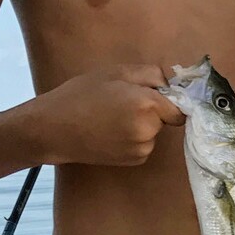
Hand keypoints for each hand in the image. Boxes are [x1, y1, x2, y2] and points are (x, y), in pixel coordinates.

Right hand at [35, 65, 184, 167]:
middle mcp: (148, 130)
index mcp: (147, 105)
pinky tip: (112, 132)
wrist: (55, 128)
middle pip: (165, 119)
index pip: (179, 107)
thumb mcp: (116, 73)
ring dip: (142, 125)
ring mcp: (141, 149)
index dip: (169, 100)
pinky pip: (144, 145)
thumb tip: (172, 84)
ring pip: (154, 132)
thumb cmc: (82, 95)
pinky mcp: (134, 161)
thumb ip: (151, 74)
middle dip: (152, 110)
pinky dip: (134, 139)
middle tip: (123, 102)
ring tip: (113, 118)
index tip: (155, 95)